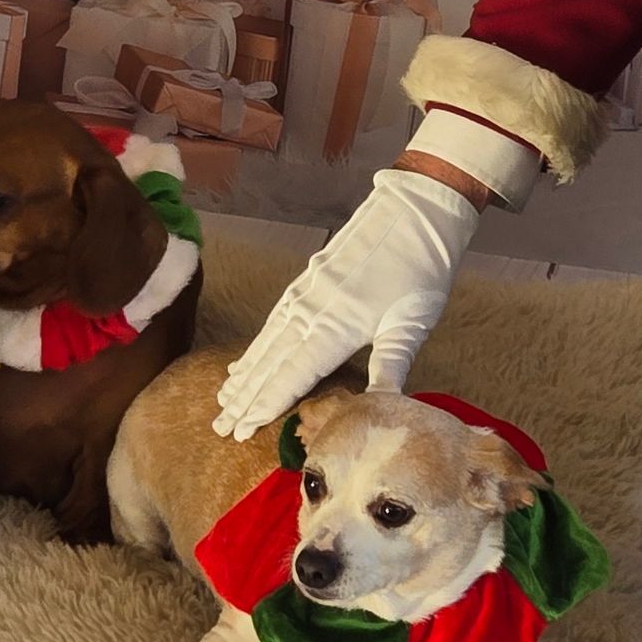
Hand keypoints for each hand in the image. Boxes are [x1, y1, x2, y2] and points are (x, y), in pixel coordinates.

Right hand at [213, 164, 485, 440]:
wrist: (415, 212)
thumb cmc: (421, 271)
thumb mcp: (412, 323)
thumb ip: (389, 366)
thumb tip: (379, 409)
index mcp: (337, 328)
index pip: (292, 376)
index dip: (265, 405)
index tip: (241, 429)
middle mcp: (311, 312)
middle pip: (270, 363)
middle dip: (244, 398)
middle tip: (220, 426)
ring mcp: (304, 294)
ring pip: (266, 342)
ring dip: (244, 374)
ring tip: (223, 399)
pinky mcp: (306, 281)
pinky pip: (273, 321)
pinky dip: (256, 346)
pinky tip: (248, 360)